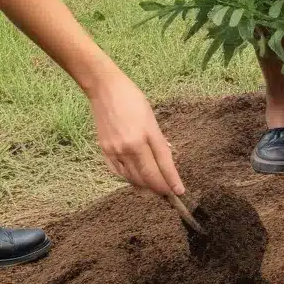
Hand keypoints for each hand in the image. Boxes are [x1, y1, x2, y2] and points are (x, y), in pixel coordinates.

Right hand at [89, 72, 185, 196]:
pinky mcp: (104, 151)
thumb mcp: (151, 117)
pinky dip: (129, 179)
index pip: (163, 163)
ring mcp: (116, 150)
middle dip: (160, 187)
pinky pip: (118, 173)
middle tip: (168, 194)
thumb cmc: (132, 99)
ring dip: (145, 186)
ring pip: (133, 178)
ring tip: (155, 189)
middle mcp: (131, 145)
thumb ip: (157, 139)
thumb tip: (163, 157)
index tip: (179, 191)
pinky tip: (136, 180)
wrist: (105, 89)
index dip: (172, 179)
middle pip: (148, 175)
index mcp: (147, 134)